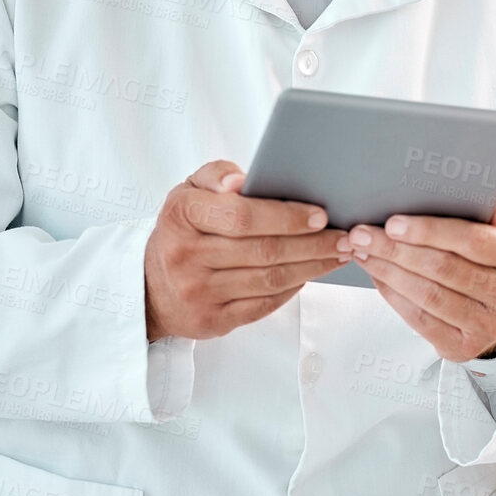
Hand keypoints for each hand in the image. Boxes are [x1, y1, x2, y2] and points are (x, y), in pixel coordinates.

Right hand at [143, 160, 348, 340]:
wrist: (150, 286)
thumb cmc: (184, 229)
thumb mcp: (189, 191)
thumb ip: (217, 175)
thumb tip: (241, 181)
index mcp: (181, 215)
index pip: (241, 216)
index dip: (285, 216)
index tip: (320, 214)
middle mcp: (185, 256)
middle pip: (263, 250)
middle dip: (313, 243)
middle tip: (345, 236)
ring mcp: (197, 293)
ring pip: (269, 279)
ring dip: (312, 266)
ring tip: (339, 253)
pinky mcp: (211, 321)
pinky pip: (263, 304)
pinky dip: (293, 288)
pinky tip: (312, 273)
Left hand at [350, 199, 495, 362]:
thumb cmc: (494, 261)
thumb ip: (484, 209)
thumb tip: (458, 181)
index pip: (471, 240)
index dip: (430, 231)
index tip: (393, 222)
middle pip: (443, 268)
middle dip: (396, 250)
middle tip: (363, 234)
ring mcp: (487, 325)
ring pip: (428, 295)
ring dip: (388, 271)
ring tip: (362, 252)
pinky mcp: (464, 347)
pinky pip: (420, 319)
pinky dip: (392, 295)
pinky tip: (377, 276)